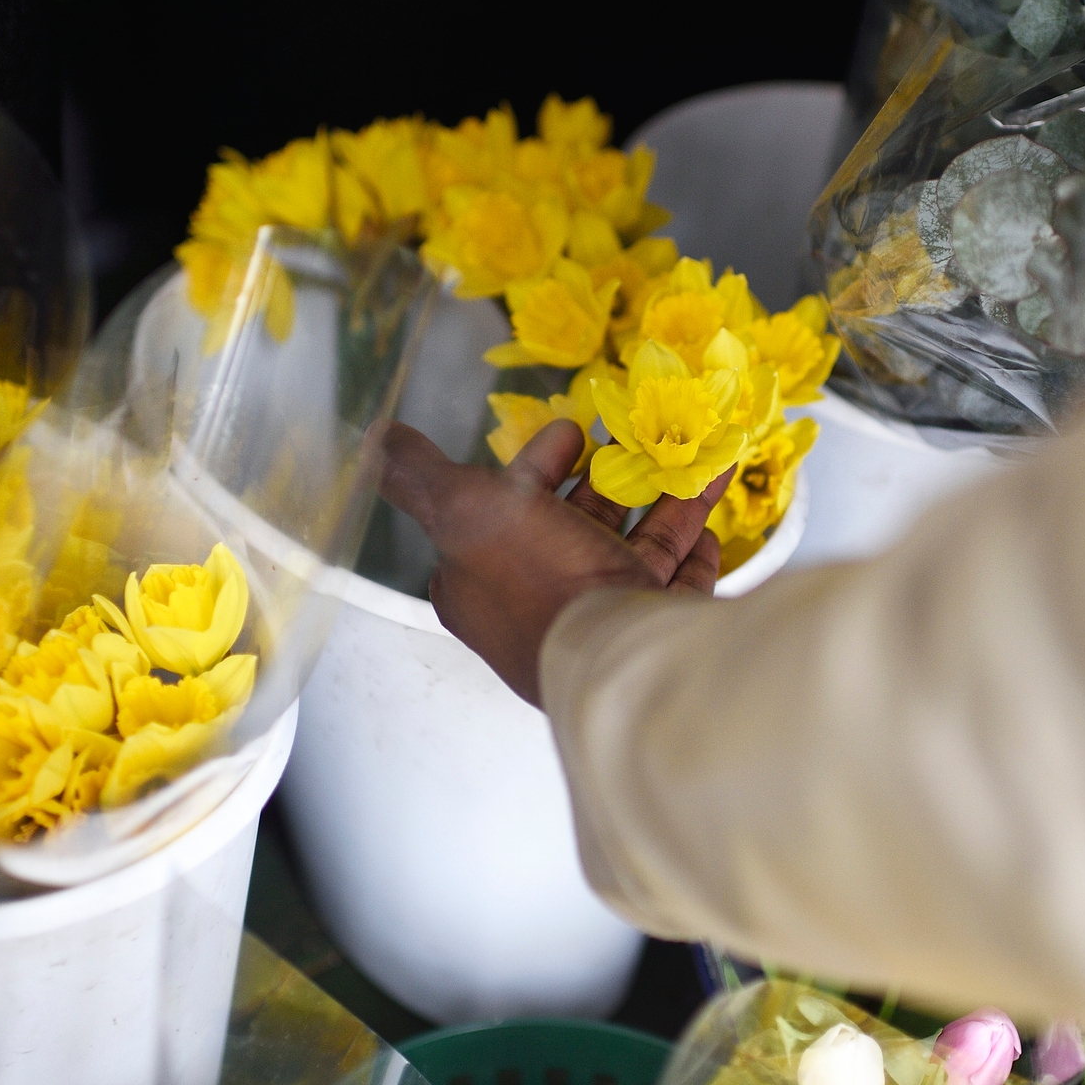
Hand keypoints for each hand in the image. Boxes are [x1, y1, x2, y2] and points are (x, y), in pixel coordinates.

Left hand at [376, 419, 731, 704]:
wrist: (613, 654)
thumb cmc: (534, 579)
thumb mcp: (460, 508)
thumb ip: (418, 472)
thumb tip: (377, 437)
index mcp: (484, 583)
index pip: (505, 512)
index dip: (535, 466)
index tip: (571, 430)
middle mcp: (541, 602)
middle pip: (574, 527)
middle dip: (606, 479)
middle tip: (635, 439)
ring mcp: (601, 619)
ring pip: (633, 547)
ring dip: (662, 500)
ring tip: (688, 458)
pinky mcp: (653, 629)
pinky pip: (675, 582)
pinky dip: (691, 550)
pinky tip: (707, 522)